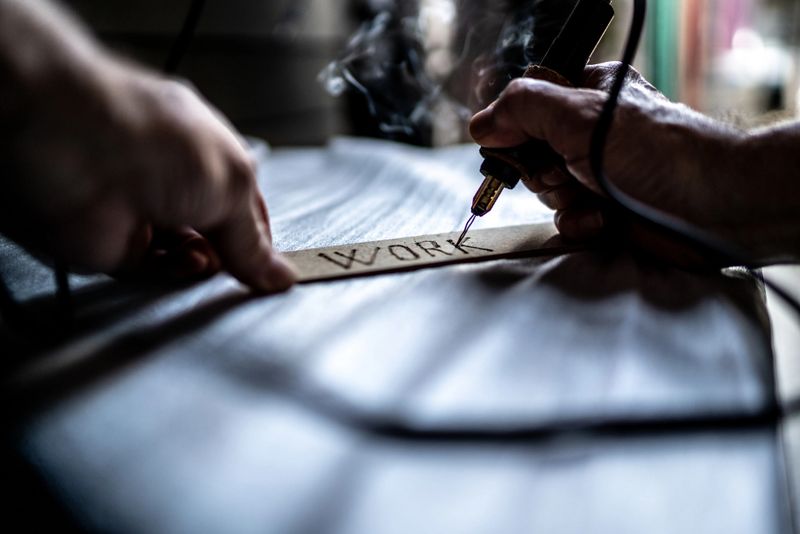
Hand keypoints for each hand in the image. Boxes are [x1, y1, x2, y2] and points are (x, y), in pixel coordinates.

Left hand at [0, 1, 295, 290]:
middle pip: (216, 231)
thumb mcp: (232, 186)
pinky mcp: (115, 245)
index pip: (243, 202)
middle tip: (254, 273)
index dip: (260, 234)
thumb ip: (254, 240)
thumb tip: (279, 274)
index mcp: (205, 151)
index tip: (276, 266)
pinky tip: (190, 266)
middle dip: (235, 252)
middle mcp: (172, 179)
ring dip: (207, 264)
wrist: (71, 153)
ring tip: (217, 263)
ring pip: (187, 256)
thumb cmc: (146, 137)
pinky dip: (175, 274)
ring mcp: (144, 212)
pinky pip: (155, 272)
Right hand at [469, 62, 799, 264]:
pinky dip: (579, 223)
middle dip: (543, 170)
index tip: (514, 143)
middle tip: (566, 169)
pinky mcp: (606, 210)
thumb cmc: (658, 153)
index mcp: (588, 96)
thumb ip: (525, 109)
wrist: (712, 208)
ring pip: (546, 191)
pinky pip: (567, 220)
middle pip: (530, 154)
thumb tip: (482, 123)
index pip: (529, 105)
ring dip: (563, 199)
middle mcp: (591, 133)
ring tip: (594, 194)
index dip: (516, 127)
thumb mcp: (581, 116)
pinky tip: (603, 219)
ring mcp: (598, 173)